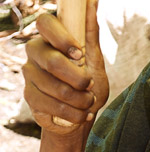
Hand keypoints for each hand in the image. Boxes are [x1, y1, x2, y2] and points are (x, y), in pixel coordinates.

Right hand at [22, 0, 108, 132]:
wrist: (80, 116)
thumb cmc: (88, 85)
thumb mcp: (94, 59)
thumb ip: (90, 32)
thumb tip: (92, 1)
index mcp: (50, 38)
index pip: (45, 23)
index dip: (62, 38)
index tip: (80, 54)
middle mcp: (35, 52)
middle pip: (52, 61)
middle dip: (78, 79)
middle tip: (90, 85)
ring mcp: (30, 75)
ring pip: (56, 88)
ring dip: (80, 100)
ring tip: (88, 102)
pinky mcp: (30, 97)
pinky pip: (53, 106)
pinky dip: (74, 113)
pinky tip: (82, 114)